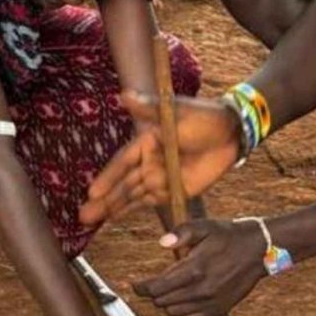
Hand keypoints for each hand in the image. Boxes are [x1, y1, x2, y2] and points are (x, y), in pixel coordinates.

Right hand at [80, 92, 242, 225]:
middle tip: (83, 216)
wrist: (231, 133)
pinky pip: (150, 202)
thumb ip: (148, 108)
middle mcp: (148, 160)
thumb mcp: (175, 113)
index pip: (122, 163)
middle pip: (123, 184)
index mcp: (146, 141)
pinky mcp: (173, 189)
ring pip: (131, 195)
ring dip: (112, 208)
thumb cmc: (203, 118)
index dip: (108, 178)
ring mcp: (160, 176)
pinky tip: (114, 218)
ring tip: (91, 220)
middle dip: (104, 200)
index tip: (92, 193)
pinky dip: (132, 210)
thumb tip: (124, 94)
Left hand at [135, 220, 267, 315]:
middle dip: (154, 293)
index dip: (142, 287)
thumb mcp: (205, 226)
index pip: (157, 287)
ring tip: (170, 289)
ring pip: (175, 313)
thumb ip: (182, 233)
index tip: (135, 285)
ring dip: (167, 303)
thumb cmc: (229, 236)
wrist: (259, 250)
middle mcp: (202, 290)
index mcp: (195, 268)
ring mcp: (211, 302)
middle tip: (153, 283)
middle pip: (163, 302)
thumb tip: (162, 242)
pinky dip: (183, 313)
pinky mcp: (219, 310)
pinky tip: (185, 298)